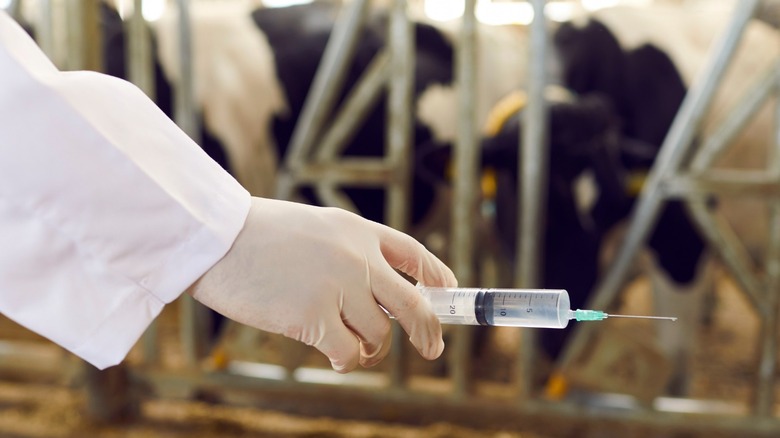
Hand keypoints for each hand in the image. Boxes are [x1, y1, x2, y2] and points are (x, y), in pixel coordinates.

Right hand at [187, 197, 456, 372]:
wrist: (216, 236)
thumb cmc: (256, 234)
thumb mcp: (314, 227)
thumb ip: (347, 251)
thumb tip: (374, 291)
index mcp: (358, 230)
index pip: (414, 253)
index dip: (437, 276)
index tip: (447, 292)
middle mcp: (358, 258)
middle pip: (414, 304)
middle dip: (429, 331)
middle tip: (433, 348)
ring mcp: (339, 287)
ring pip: (379, 335)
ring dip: (370, 348)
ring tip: (351, 347)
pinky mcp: (315, 316)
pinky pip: (349, 352)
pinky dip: (347, 360)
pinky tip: (335, 355)